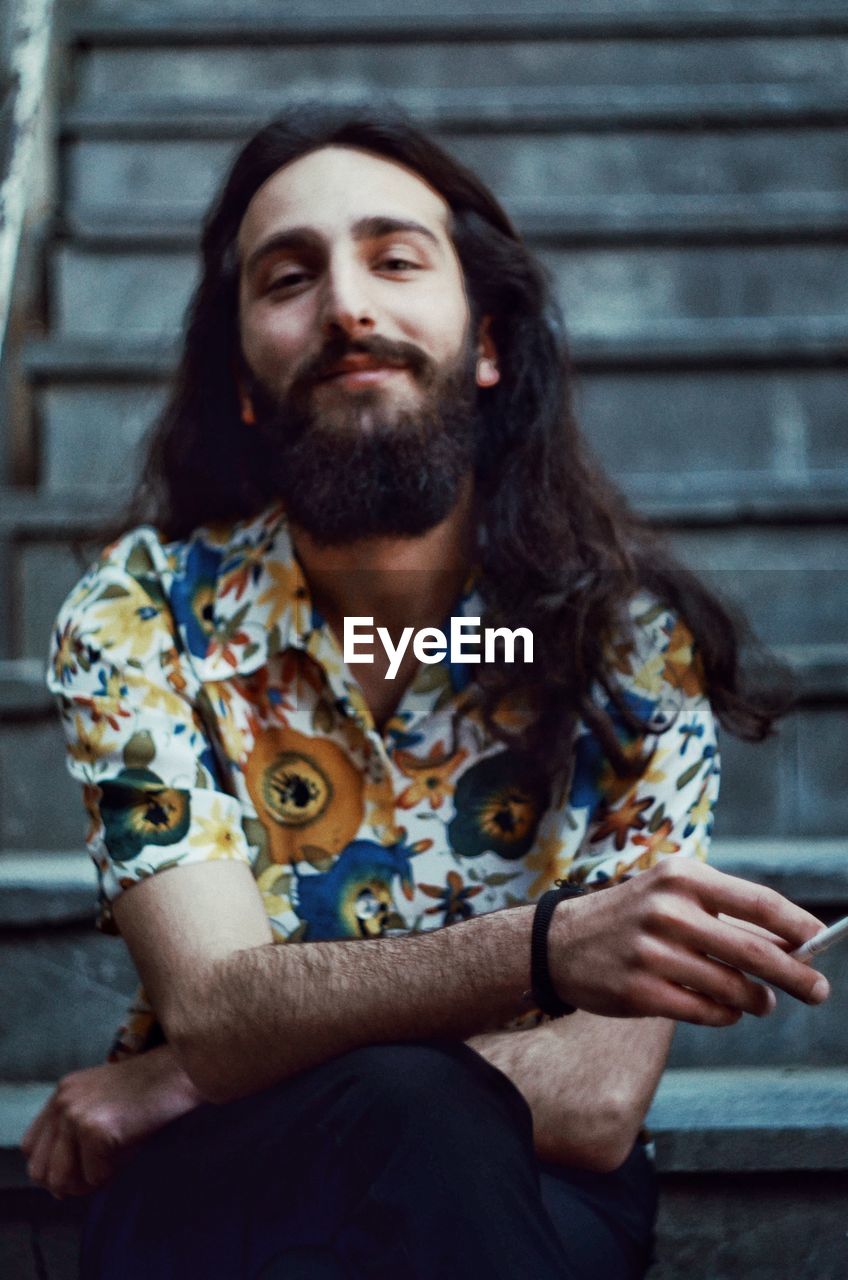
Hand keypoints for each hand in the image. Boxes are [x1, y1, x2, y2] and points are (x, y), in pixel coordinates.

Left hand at [21, 1047, 202, 1198]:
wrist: (182, 1072)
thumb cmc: (152, 1091)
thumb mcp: (104, 1101)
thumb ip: (76, 1131)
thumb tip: (63, 1185)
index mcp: (63, 1092)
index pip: (31, 1147)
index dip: (50, 1168)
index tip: (73, 1176)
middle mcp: (64, 1102)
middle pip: (40, 1169)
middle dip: (67, 1184)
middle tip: (95, 1178)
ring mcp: (77, 1115)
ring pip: (62, 1180)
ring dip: (87, 1184)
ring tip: (112, 1169)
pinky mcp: (97, 1131)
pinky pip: (95, 1177)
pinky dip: (112, 1176)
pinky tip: (129, 1154)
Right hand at [550, 859, 829, 1024]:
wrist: (560, 943)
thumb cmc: (633, 918)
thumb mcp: (671, 896)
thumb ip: (725, 916)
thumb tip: (793, 947)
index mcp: (681, 876)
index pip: (756, 902)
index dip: (797, 925)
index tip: (823, 941)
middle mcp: (667, 911)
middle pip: (754, 952)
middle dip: (795, 976)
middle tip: (818, 991)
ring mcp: (652, 953)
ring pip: (733, 988)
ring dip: (758, 1000)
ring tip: (762, 1001)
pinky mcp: (640, 992)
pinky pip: (706, 1012)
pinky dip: (726, 1015)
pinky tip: (727, 1010)